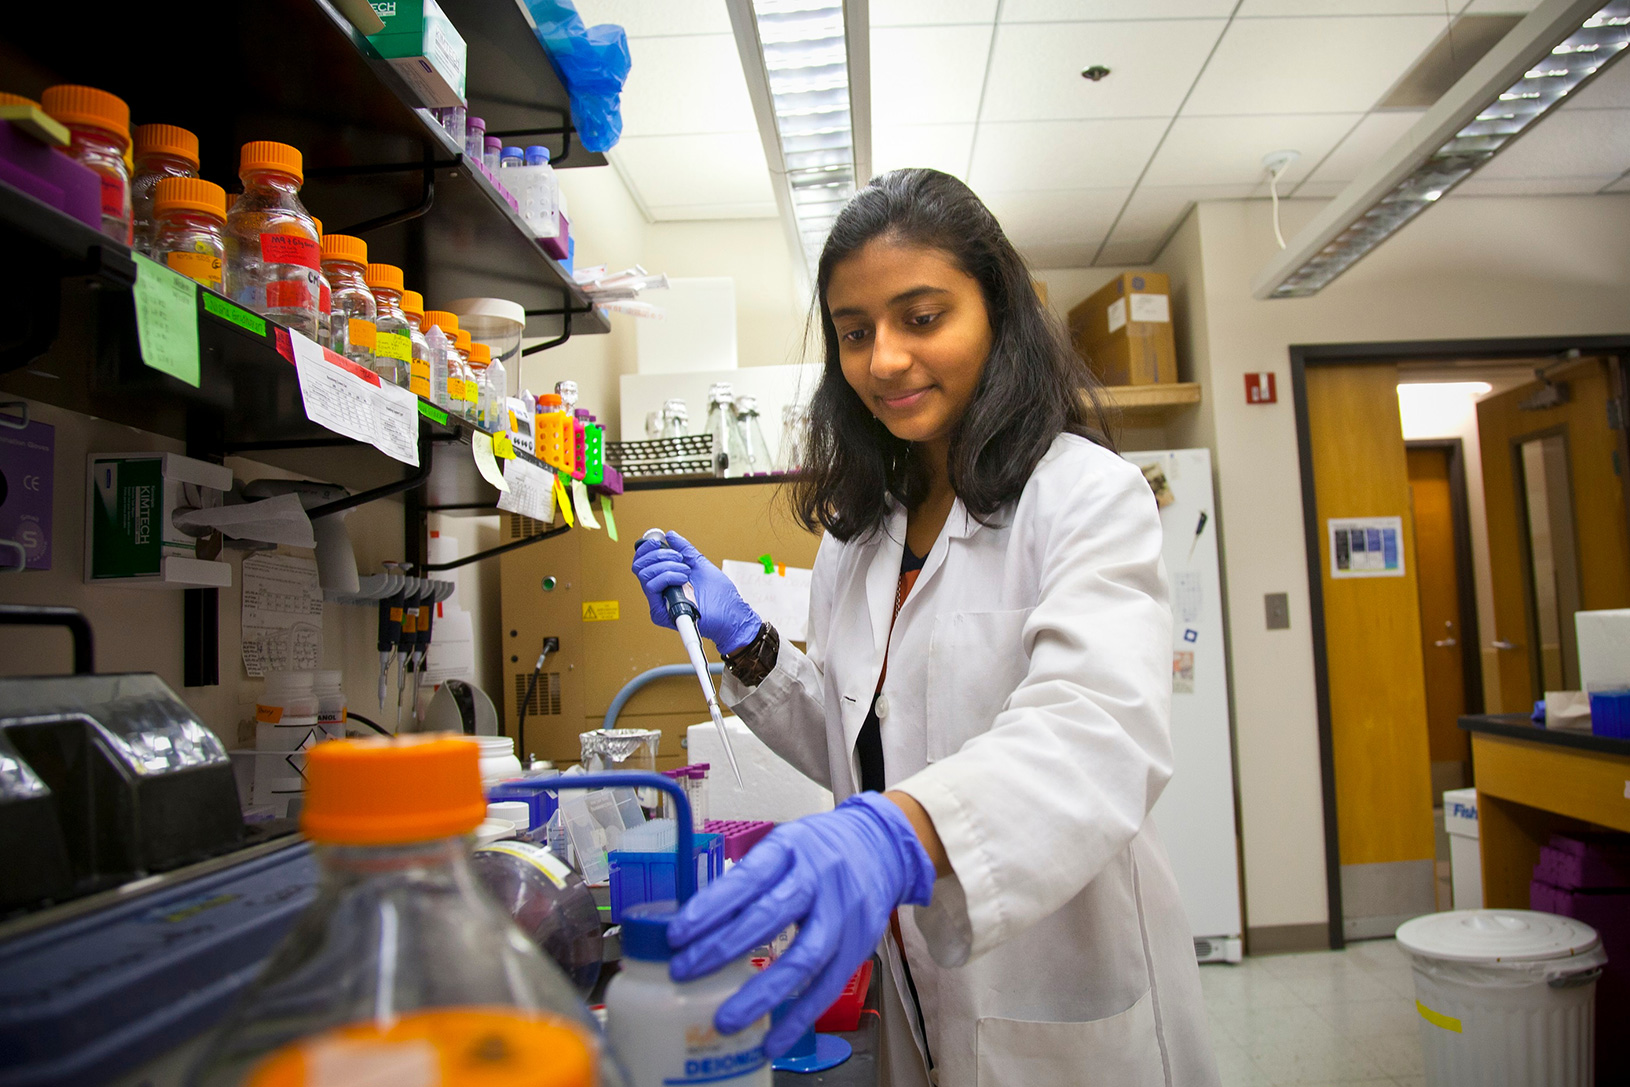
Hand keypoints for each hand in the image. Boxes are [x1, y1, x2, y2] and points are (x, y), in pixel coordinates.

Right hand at [631, 531, 761, 653]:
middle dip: (658, 555)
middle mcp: (659, 591)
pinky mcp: (660, 613)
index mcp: (665, 580)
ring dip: (667, 566)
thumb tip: (670, 535)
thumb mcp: (700, 564)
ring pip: (645, 574)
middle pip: (639, 566)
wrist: (730, 614)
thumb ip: (684, 549)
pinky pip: (652, 587)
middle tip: (678, 557)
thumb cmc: (720, 596)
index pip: (642, 562)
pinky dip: (668, 576)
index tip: (658, 540)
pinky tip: (683, 579)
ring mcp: (659, 602)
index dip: (646, 548)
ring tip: (686, 571)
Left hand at [667, 793, 936, 1055]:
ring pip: (803, 958)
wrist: (882, 848)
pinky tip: (771, 1041)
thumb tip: (697, 922)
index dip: (711, 906)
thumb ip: (748, 879)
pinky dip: (799, 1017)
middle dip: (723, 947)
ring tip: (725, 1020)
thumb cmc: (818, 850)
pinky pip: (827, 987)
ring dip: (762, 993)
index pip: (747, 878)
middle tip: (684, 972)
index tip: (677, 934)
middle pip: (770, 916)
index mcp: (791, 849)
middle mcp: (819, 879)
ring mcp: (842, 915)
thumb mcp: (783, 845)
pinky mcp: (858, 946)